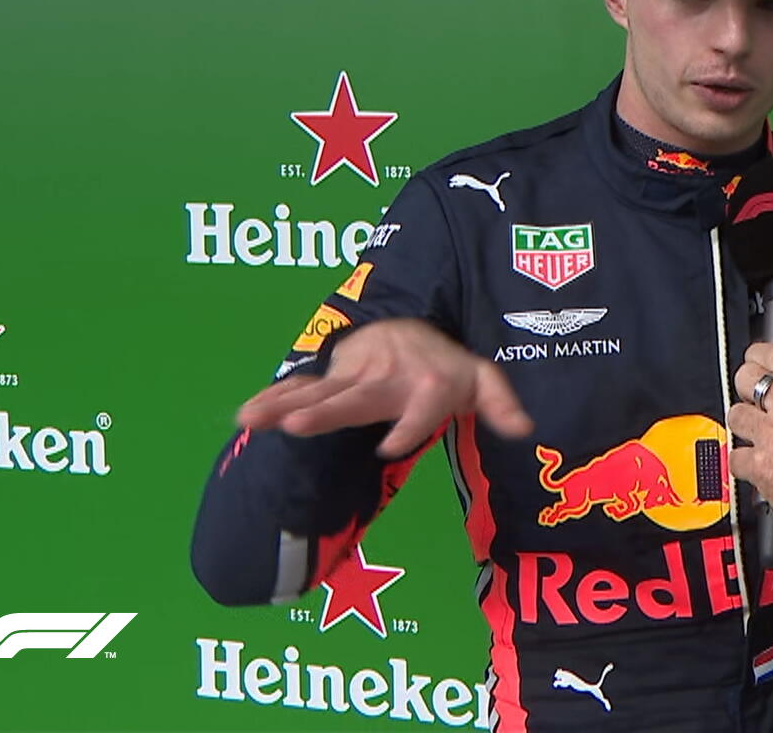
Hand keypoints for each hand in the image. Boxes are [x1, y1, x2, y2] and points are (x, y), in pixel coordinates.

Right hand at [236, 318, 532, 456]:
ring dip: (286, 406)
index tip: (389, 447)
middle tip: (297, 426)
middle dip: (327, 412)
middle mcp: (385, 379)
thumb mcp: (479, 378)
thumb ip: (499, 403)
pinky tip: (246, 414)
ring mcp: (353, 376)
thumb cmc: (444, 364)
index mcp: (425, 383)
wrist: (408, 324)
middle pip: (356, 399)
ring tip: (256, 420)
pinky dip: (272, 399)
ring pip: (319, 392)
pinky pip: (298, 387)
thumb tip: (526, 429)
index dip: (407, 426)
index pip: (419, 406)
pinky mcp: (330, 376)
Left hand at [729, 341, 772, 535]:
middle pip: (746, 377)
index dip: (759, 356)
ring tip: (757, 436)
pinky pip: (735, 455)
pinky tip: (758, 467)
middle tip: (752, 399)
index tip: (755, 360)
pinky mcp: (760, 465)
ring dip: (744, 425)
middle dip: (746, 387)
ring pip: (735, 414)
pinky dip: (743, 463)